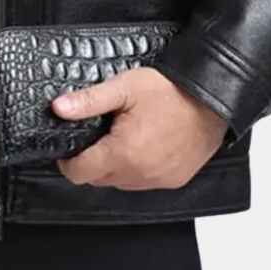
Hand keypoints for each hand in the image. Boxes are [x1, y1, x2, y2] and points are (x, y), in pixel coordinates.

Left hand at [52, 66, 229, 189]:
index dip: (68, 161)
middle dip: (91, 160)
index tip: (68, 148)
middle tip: (97, 133)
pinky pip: (143, 182)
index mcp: (122, 153)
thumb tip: (58, 108)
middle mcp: (139, 174)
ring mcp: (157, 180)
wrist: (212, 100)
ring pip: (120, 181)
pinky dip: (136, 168)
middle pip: (98, 178)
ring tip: (121, 136)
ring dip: (114, 165)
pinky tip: (142, 145)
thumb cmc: (169, 91)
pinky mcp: (173, 180)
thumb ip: (88, 101)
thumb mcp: (124, 87)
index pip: (80, 174)